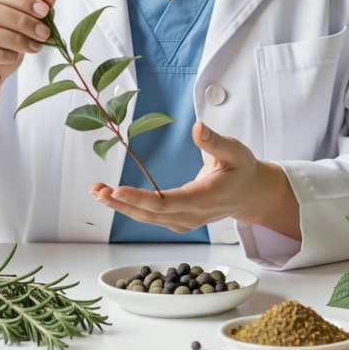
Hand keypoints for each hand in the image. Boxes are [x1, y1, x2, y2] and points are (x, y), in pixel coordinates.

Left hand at [89, 120, 300, 239]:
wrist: (250, 194)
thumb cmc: (242, 169)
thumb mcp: (234, 150)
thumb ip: (214, 141)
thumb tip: (197, 127)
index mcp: (206, 198)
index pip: (168, 202)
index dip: (141, 198)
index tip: (118, 189)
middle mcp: (193, 215)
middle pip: (151, 214)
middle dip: (122, 203)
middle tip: (98, 190)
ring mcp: (184, 222)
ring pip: (148, 218)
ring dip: (121, 206)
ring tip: (97, 191)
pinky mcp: (178, 221)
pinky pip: (151, 217)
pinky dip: (130, 208)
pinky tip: (112, 197)